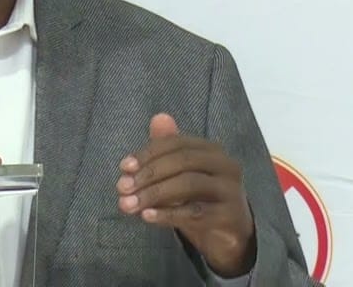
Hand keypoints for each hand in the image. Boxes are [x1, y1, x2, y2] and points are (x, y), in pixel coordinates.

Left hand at [117, 114, 255, 276]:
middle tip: (122, 188)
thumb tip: (158, 118)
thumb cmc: (200, 198)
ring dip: (153, 193)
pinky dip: (168, 214)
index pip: (176, 143)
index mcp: (211, 149)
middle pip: (182, 161)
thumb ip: (165, 150)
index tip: (123, 167)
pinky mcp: (230, 215)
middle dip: (148, 173)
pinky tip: (147, 216)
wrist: (230, 234)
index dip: (147, 153)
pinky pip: (195, 212)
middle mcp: (225, 165)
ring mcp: (230, 190)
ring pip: (188, 184)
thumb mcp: (180, 174)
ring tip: (129, 204)